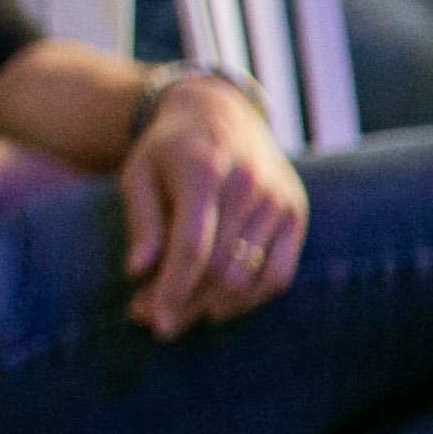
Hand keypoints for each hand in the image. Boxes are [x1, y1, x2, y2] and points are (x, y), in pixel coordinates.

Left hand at [118, 76, 308, 338]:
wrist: (220, 113)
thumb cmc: (168, 149)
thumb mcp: (139, 174)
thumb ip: (141, 222)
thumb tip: (137, 272)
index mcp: (204, 170)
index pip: (192, 246)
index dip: (171, 288)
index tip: (152, 321)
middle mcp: (249, 184)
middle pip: (219, 267)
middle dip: (183, 301)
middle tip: (150, 318)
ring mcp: (278, 199)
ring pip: (247, 277)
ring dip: (210, 306)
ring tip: (177, 312)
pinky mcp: (296, 212)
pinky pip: (279, 274)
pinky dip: (249, 299)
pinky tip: (217, 307)